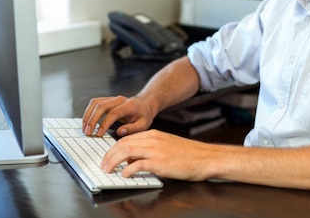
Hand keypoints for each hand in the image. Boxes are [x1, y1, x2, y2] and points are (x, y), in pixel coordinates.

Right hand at [82, 95, 155, 136]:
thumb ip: (132, 129)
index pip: (114, 113)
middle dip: (92, 119)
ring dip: (88, 115)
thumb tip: (120, 132)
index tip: (99, 133)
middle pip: (101, 106)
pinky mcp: (107, 100)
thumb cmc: (144, 115)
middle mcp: (119, 100)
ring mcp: (113, 98)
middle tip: (87, 132)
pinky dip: (88, 112)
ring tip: (84, 128)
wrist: (145, 104)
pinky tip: (86, 121)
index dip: (105, 123)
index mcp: (129, 106)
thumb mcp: (143, 124)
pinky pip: (95, 103)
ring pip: (95, 102)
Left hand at [101, 129, 218, 181]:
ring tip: (108, 170)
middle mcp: (153, 139)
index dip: (113, 148)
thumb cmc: (189, 155)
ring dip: (113, 161)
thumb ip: (150, 151)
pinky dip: (128, 170)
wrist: (206, 158)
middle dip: (109, 155)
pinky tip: (125, 175)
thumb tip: (133, 160)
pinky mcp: (160, 162)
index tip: (107, 157)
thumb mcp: (167, 147)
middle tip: (103, 165)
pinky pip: (138, 164)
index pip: (127, 138)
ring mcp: (156, 150)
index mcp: (154, 135)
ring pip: (126, 151)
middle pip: (123, 144)